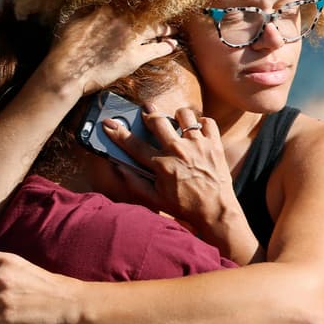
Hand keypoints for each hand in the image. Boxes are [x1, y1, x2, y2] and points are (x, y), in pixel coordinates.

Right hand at [44, 7, 176, 95]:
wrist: (68, 70)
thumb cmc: (66, 47)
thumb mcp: (75, 19)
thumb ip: (89, 10)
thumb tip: (97, 4)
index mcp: (108, 9)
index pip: (131, 0)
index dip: (141, 2)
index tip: (146, 3)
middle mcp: (123, 20)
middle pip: (148, 14)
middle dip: (157, 14)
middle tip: (165, 15)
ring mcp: (130, 38)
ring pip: (155, 29)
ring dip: (166, 29)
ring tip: (172, 30)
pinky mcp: (134, 57)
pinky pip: (156, 49)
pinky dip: (166, 46)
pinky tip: (172, 45)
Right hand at [105, 106, 254, 259]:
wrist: (216, 211)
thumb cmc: (184, 206)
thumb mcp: (155, 200)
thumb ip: (134, 183)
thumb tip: (119, 167)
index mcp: (162, 165)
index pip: (134, 145)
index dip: (118, 133)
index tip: (108, 123)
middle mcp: (179, 151)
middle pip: (157, 121)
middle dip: (148, 113)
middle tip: (146, 113)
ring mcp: (198, 145)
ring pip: (184, 115)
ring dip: (177, 116)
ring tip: (176, 122)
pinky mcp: (214, 144)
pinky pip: (207, 122)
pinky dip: (201, 123)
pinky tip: (196, 131)